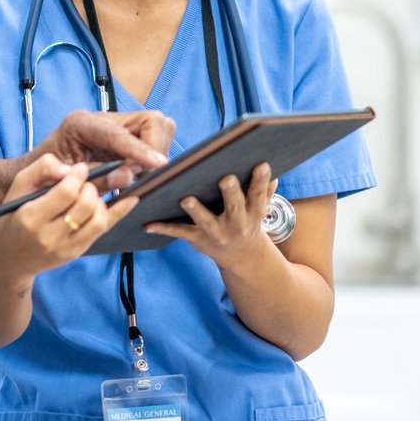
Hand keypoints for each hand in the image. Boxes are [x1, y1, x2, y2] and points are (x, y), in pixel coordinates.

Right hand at [0, 155, 136, 283]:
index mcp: (31, 218)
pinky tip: (130, 199)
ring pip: (99, 220)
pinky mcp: (78, 252)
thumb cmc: (11, 218)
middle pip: (86, 206)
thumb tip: (69, 168)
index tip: (78, 168)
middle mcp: (50, 237)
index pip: (66, 193)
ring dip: (100, 200)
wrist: (8, 259)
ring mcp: (66, 248)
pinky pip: (104, 231)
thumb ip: (40, 170)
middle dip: (90, 186)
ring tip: (89, 193)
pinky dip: (119, 212)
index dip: (77, 176)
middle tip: (83, 181)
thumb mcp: (16, 189)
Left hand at [30, 110, 172, 190]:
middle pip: (152, 122)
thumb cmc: (45, 175)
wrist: (36, 172)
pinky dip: (150, 157)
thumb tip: (127, 176)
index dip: (141, 150)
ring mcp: (116, 126)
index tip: (158, 163)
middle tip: (141, 173)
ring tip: (134, 175)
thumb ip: (98, 178)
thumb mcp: (67, 180)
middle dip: (154, 149)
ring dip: (154, 154)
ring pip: (158, 129)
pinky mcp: (124, 136)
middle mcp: (102, 119)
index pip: (119, 134)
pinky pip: (152, 141)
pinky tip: (135, 172)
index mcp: (80, 124)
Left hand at [144, 162, 277, 268]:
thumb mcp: (258, 209)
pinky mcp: (197, 239)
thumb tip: (272, 172)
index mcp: (253, 212)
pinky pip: (179, 232)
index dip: (260, 180)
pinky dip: (162, 228)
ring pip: (205, 220)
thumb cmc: (247, 222)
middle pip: (234, 207)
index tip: (261, 164)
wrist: (242, 257)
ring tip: (185, 198)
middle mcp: (236, 224)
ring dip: (196, 210)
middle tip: (225, 178)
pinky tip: (147, 224)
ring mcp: (216, 233)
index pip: (258, 194)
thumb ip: (264, 191)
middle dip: (230, 193)